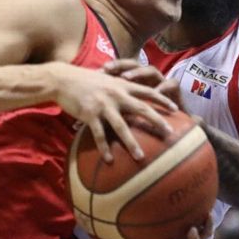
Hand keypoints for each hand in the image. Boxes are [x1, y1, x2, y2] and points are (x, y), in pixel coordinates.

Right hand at [52, 64, 176, 163]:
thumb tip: (131, 93)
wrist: (63, 79)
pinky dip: (105, 148)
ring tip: (140, 157)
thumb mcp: (106, 79)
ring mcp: (103, 105)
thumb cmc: (84, 79)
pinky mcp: (90, 114)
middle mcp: (116, 94)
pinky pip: (99, 135)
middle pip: (141, 109)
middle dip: (157, 121)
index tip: (176, 109)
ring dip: (132, 143)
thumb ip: (120, 85)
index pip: (148, 91)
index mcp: (122, 85)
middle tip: (169, 133)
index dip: (162, 100)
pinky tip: (110, 160)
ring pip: (122, 127)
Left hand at [103, 58, 182, 112]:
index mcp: (137, 81)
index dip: (111, 68)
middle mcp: (148, 78)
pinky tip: (155, 92)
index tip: (98, 71)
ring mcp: (162, 82)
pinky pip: (171, 84)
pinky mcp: (176, 90)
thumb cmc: (149, 119)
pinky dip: (163, 88)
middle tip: (107, 69)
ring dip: (139, 73)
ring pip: (151, 70)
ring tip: (126, 78)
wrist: (178, 123)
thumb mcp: (131, 113)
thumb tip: (97, 110)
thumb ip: (118, 109)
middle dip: (121, 65)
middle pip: (134, 65)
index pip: (122, 68)